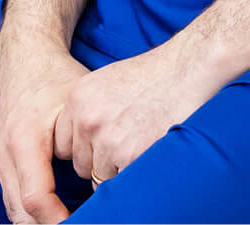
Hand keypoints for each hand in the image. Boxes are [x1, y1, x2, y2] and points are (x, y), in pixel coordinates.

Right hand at [0, 17, 91, 223]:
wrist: (25, 59)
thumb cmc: (57, 78)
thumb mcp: (79, 103)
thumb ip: (90, 139)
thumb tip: (109, 176)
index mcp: (24, 140)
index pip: (36, 198)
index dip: (59, 221)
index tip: (88, 223)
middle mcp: (5, 154)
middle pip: (20, 214)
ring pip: (14, 211)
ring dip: (39, 224)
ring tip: (74, 223)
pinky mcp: (2, 163)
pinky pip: (13, 200)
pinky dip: (32, 214)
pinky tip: (57, 218)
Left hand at [51, 33, 233, 187]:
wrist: (187, 68)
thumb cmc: (155, 75)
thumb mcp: (108, 83)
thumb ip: (90, 111)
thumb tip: (84, 142)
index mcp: (78, 98)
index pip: (62, 144)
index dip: (83, 148)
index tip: (100, 144)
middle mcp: (87, 119)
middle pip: (80, 164)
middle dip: (100, 161)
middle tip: (127, 143)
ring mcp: (106, 139)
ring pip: (99, 177)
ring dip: (118, 169)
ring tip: (140, 144)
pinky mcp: (128, 155)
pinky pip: (120, 182)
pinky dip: (134, 173)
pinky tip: (148, 150)